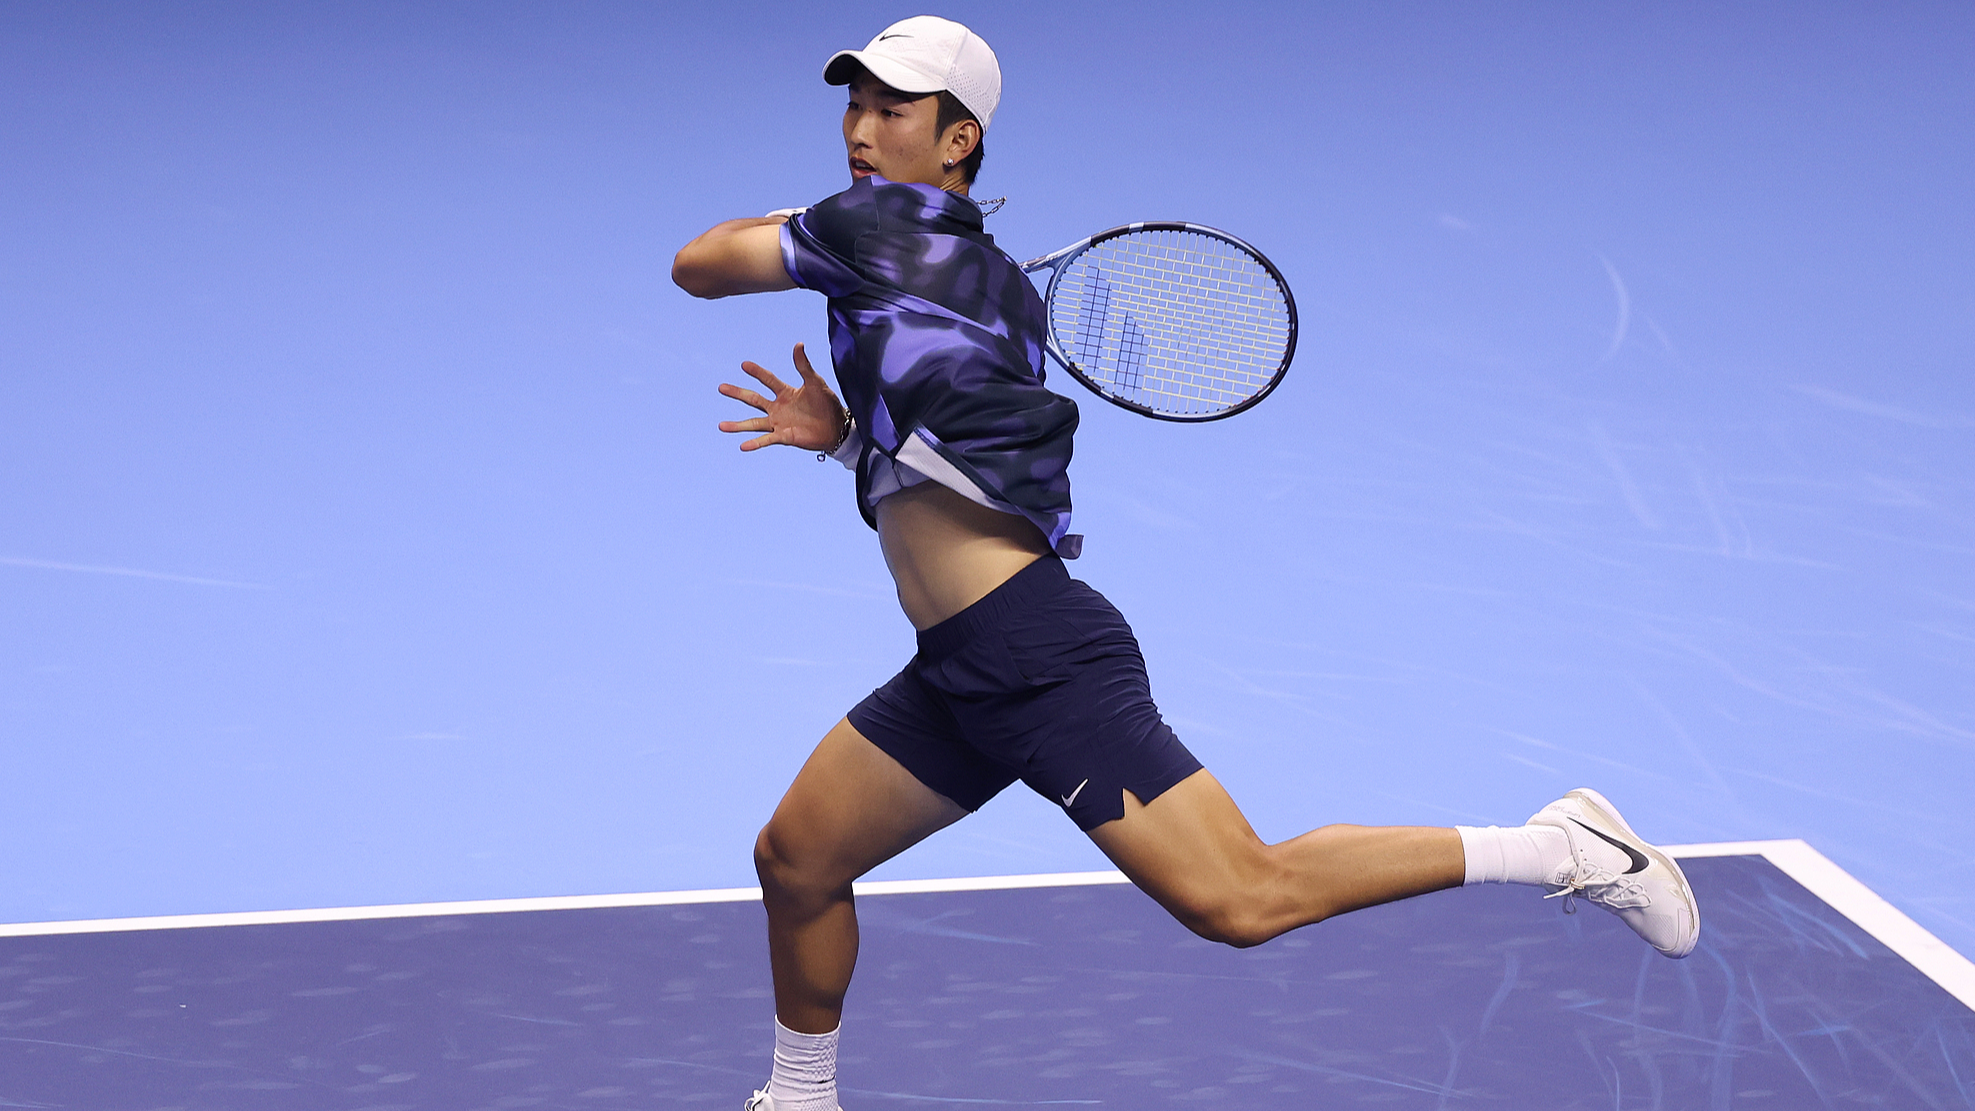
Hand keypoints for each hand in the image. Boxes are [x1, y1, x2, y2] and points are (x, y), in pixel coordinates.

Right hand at [717, 342, 847, 452]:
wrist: (838, 428)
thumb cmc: (828, 404)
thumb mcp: (816, 383)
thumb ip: (804, 366)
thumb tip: (799, 344)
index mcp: (786, 392)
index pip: (768, 380)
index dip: (757, 372)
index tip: (744, 365)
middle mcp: (778, 407)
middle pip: (754, 399)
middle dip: (738, 393)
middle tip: (721, 387)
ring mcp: (779, 422)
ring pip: (754, 423)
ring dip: (738, 425)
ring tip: (722, 426)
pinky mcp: (784, 437)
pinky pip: (767, 440)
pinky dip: (755, 443)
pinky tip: (743, 445)